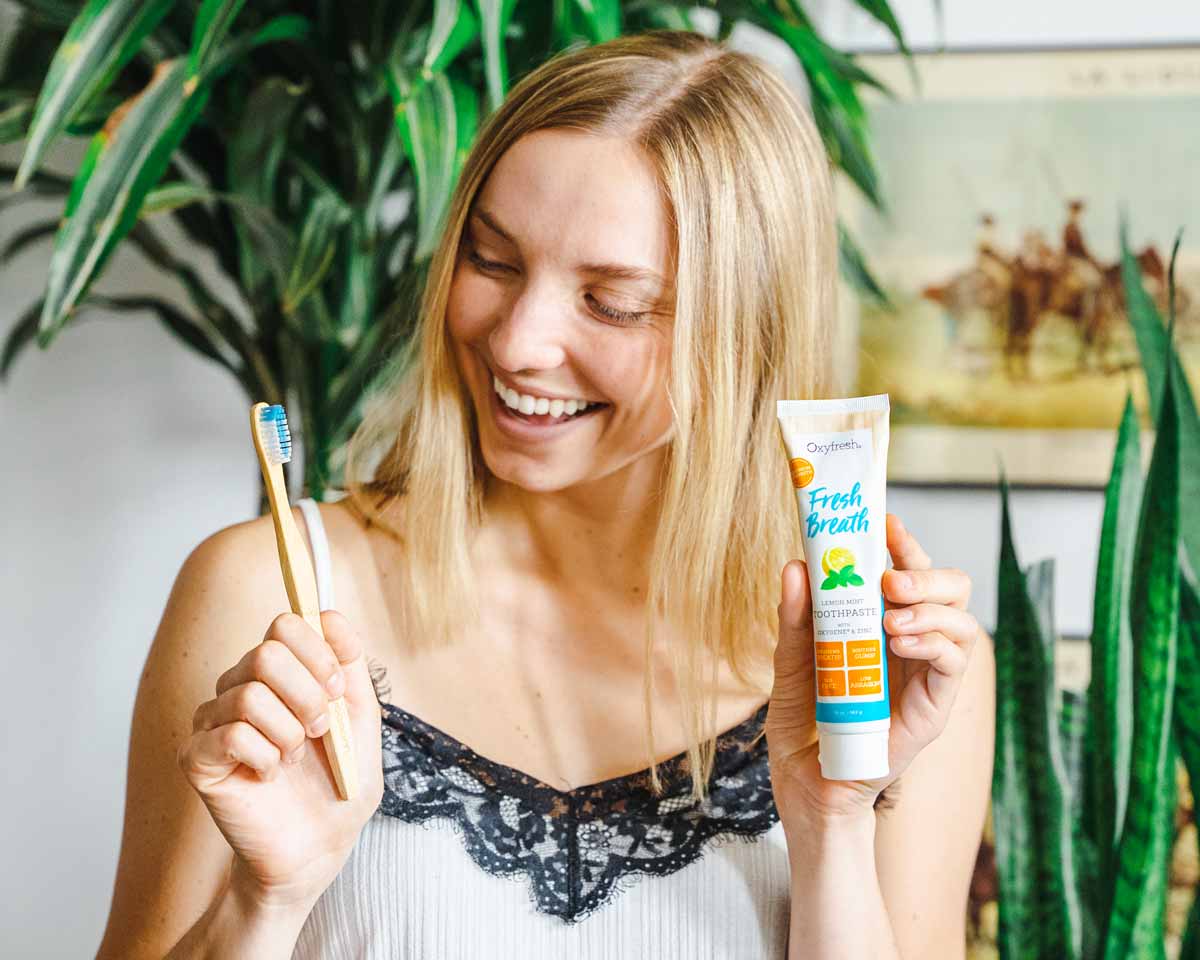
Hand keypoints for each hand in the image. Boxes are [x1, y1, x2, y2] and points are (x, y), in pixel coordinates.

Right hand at [177, 610, 384, 910]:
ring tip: (294, 760)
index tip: (337, 690)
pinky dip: (265, 758)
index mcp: (281, 671)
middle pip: (267, 654)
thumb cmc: (340, 781)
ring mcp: (213, 721)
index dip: (318, 654)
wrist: (320, 846)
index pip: (285, 625)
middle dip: (308, 696)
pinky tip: (270, 776)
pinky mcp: (197, 758)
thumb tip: (331, 615)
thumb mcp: (362, 717)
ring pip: (249, 696)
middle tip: (318, 731)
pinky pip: (230, 735)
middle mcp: (240, 686)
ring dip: (288, 734)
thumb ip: (350, 664)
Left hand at [766, 513, 982, 824]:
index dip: (904, 544)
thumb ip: (795, 621)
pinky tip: (901, 641)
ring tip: (892, 616)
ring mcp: (927, 675)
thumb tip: (795, 567)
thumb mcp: (788, 664)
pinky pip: (955, 664)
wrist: (807, 786)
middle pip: (949, 588)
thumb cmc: (803, 724)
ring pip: (962, 621)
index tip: (885, 522)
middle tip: (889, 579)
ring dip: (930, 607)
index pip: (907, 572)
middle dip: (926, 571)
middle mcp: (912, 644)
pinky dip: (934, 643)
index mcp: (880, 625)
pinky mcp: (934, 708)